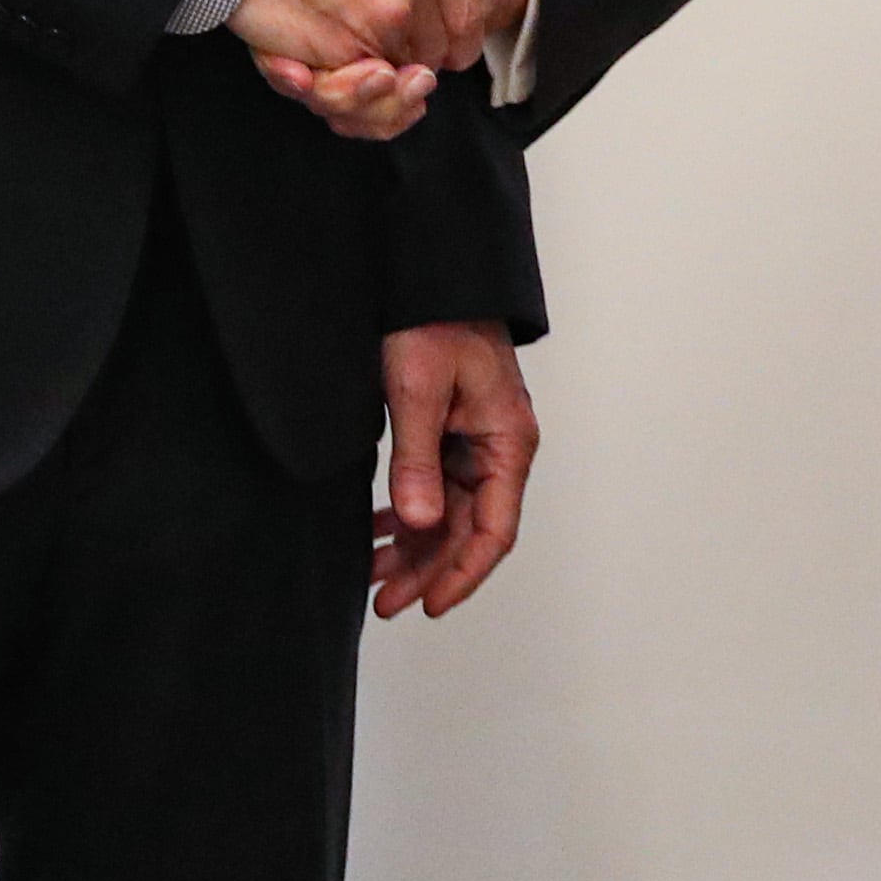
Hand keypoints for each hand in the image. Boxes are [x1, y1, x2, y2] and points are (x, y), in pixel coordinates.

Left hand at [373, 319, 536, 618]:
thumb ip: (418, 460)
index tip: (429, 606)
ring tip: (373, 578)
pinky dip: (407, 513)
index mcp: (508, 441)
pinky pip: (435, 487)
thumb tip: (420, 523)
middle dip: (429, 570)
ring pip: (449, 514)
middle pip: (469, 530)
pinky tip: (377, 530)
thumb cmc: (434, 320)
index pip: (494, 530)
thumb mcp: (419, 390)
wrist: (430, 274)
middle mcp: (499, 447)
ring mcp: (475, 441)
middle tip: (385, 603)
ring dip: (414, 547)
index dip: (463, 574)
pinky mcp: (451, 431)